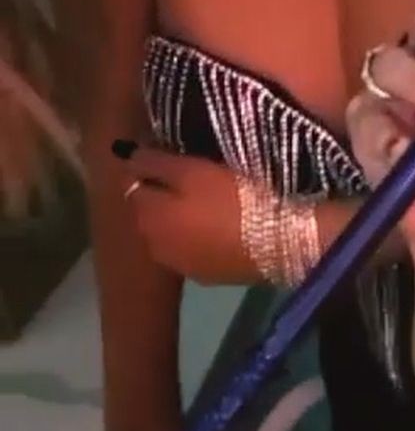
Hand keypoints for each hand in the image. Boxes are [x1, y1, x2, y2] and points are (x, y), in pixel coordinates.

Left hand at [118, 146, 247, 281]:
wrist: (272, 244)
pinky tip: (217, 230)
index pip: (131, 183)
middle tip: (193, 177)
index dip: (148, 166)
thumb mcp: (191, 171)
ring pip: (168, 232)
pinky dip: (196, 238)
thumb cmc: (229, 199)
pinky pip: (189, 249)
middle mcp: (152, 242)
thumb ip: (154, 163)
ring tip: (207, 204)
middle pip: (149, 210)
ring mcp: (177, 264)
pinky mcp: (202, 276)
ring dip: (178, 219)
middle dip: (162, 194)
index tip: (171, 154)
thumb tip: (127, 157)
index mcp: (146, 213)